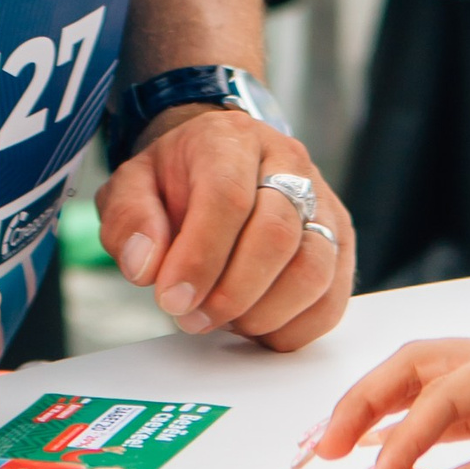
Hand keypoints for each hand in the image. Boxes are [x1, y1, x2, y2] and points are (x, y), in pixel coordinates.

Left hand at [98, 108, 354, 350]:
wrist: (216, 166)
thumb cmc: (175, 182)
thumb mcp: (131, 186)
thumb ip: (129, 219)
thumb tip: (146, 267)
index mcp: (231, 139)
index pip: (228, 197)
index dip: (200, 257)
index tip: (172, 300)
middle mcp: (289, 162)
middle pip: (277, 235)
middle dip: (230, 293)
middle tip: (192, 318)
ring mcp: (323, 202)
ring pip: (313, 270)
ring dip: (263, 314)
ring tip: (225, 319)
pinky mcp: (340, 242)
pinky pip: (332, 300)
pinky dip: (293, 328)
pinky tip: (256, 326)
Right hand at [304, 328, 469, 468]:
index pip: (439, 397)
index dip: (397, 443)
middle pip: (419, 372)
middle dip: (364, 406)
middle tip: (320, 450)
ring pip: (435, 391)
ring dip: (386, 416)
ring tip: (340, 448)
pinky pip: (465, 421)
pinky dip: (425, 437)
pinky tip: (405, 456)